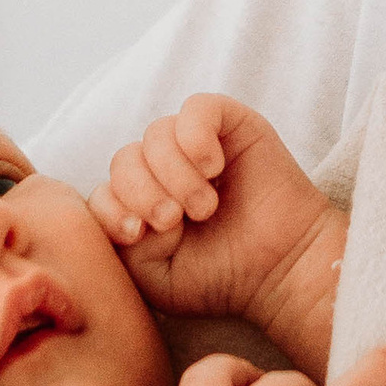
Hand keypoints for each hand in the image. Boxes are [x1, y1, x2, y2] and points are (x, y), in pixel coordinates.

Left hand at [92, 95, 347, 373]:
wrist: (282, 272)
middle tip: (176, 221)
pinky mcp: (230, 123)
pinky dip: (196, 138)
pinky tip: (214, 168)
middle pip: (123, 159)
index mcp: (141, 203)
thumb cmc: (221, 277)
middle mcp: (163, 169)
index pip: (102, 189)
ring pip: (156, 134)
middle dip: (142, 193)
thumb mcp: (155, 276)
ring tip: (205, 206)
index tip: (138, 235)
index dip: (112, 209)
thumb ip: (121, 246)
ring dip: (175, 175)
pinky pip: (195, 108)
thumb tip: (123, 209)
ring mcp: (195, 143)